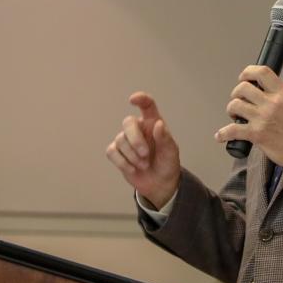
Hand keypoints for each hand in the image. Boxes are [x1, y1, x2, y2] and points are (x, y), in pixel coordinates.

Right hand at [106, 92, 180, 208]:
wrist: (159, 184)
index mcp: (153, 123)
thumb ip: (165, 138)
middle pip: (128, 122)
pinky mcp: (117, 153)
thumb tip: (158, 125)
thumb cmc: (167, 163)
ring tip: (144, 165)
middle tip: (145, 154)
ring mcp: (126, 140)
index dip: (140, 99)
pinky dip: (122, 162)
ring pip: (120, 139)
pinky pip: (112, 152)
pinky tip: (132, 169)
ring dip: (132, 156)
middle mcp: (138, 129)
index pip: (147, 105)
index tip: (132, 100)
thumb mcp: (171, 152)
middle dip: (135, 139)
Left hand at [217, 66, 282, 171]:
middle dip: (236, 94)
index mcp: (282, 94)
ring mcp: (263, 118)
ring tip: (235, 116)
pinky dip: (223, 133)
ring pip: (235, 105)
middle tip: (239, 102)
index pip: (262, 72)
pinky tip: (220, 136)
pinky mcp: (257, 134)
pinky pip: (232, 130)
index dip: (248, 72)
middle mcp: (271, 103)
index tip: (243, 78)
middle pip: (243, 88)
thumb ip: (278, 96)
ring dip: (231, 110)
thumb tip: (261, 92)